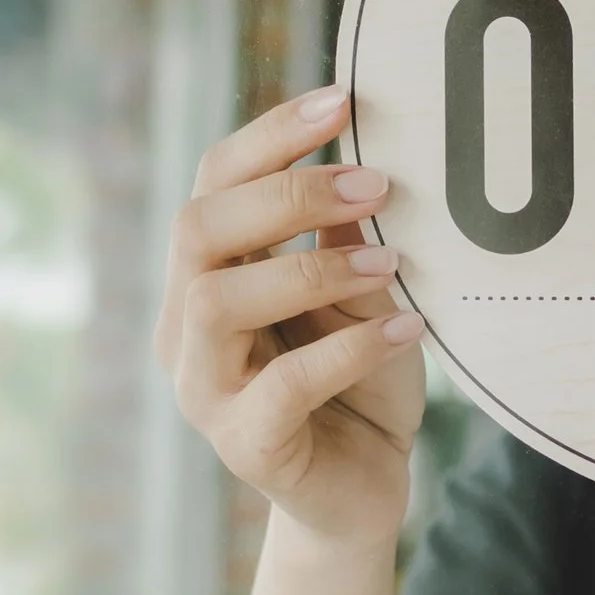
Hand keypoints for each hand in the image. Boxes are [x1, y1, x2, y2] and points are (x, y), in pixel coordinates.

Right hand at [154, 88, 427, 547]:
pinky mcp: (246, 446)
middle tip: (376, 183)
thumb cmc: (358, 384)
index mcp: (207, 274)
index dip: (271, 134)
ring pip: (217, 302)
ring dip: (309, 269)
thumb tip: (365, 157)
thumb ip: (346, 236)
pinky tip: (406, 328)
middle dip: (287, 194)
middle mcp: (187, 327)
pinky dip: (349, 349)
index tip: (343, 99)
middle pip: (197, 229)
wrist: (361, 494)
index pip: (213, 181)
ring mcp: (206, 390)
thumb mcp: (360, 294)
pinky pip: (283, 386)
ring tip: (389, 261)